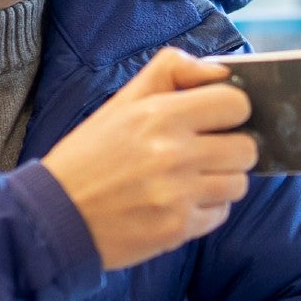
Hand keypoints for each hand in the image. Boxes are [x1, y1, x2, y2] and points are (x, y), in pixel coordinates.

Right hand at [40, 47, 257, 270]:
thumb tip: (221, 71)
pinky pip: (221, 213)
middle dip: (231, 148)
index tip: (216, 119)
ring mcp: (178, 194)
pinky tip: (179, 203)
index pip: (236, 104)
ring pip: (239, 183)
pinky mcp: (177, 228)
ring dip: (221, 181)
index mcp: (160, 115)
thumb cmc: (90, 155)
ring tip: (190, 180)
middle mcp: (174, 153)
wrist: (55, 215)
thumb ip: (171, 72)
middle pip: (246, 148)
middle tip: (205, 152)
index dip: (231, 110)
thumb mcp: (122, 102)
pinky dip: (207, 208)